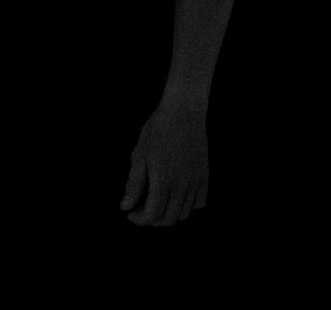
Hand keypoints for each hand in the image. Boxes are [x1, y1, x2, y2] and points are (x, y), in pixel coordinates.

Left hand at [120, 100, 207, 226]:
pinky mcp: (204, 176)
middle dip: (152, 220)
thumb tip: (126, 206)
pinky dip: (187, 206)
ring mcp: (195, 181)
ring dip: (168, 214)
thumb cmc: (158, 128)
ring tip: (157, 202)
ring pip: (183, 214)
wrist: (183, 110)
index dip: (139, 219)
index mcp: (163, 180)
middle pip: (168, 219)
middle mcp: (181, 185)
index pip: (152, 215)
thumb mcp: (140, 153)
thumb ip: (133, 183)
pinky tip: (176, 196)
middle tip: (141, 209)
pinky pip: (199, 203)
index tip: (131, 213)